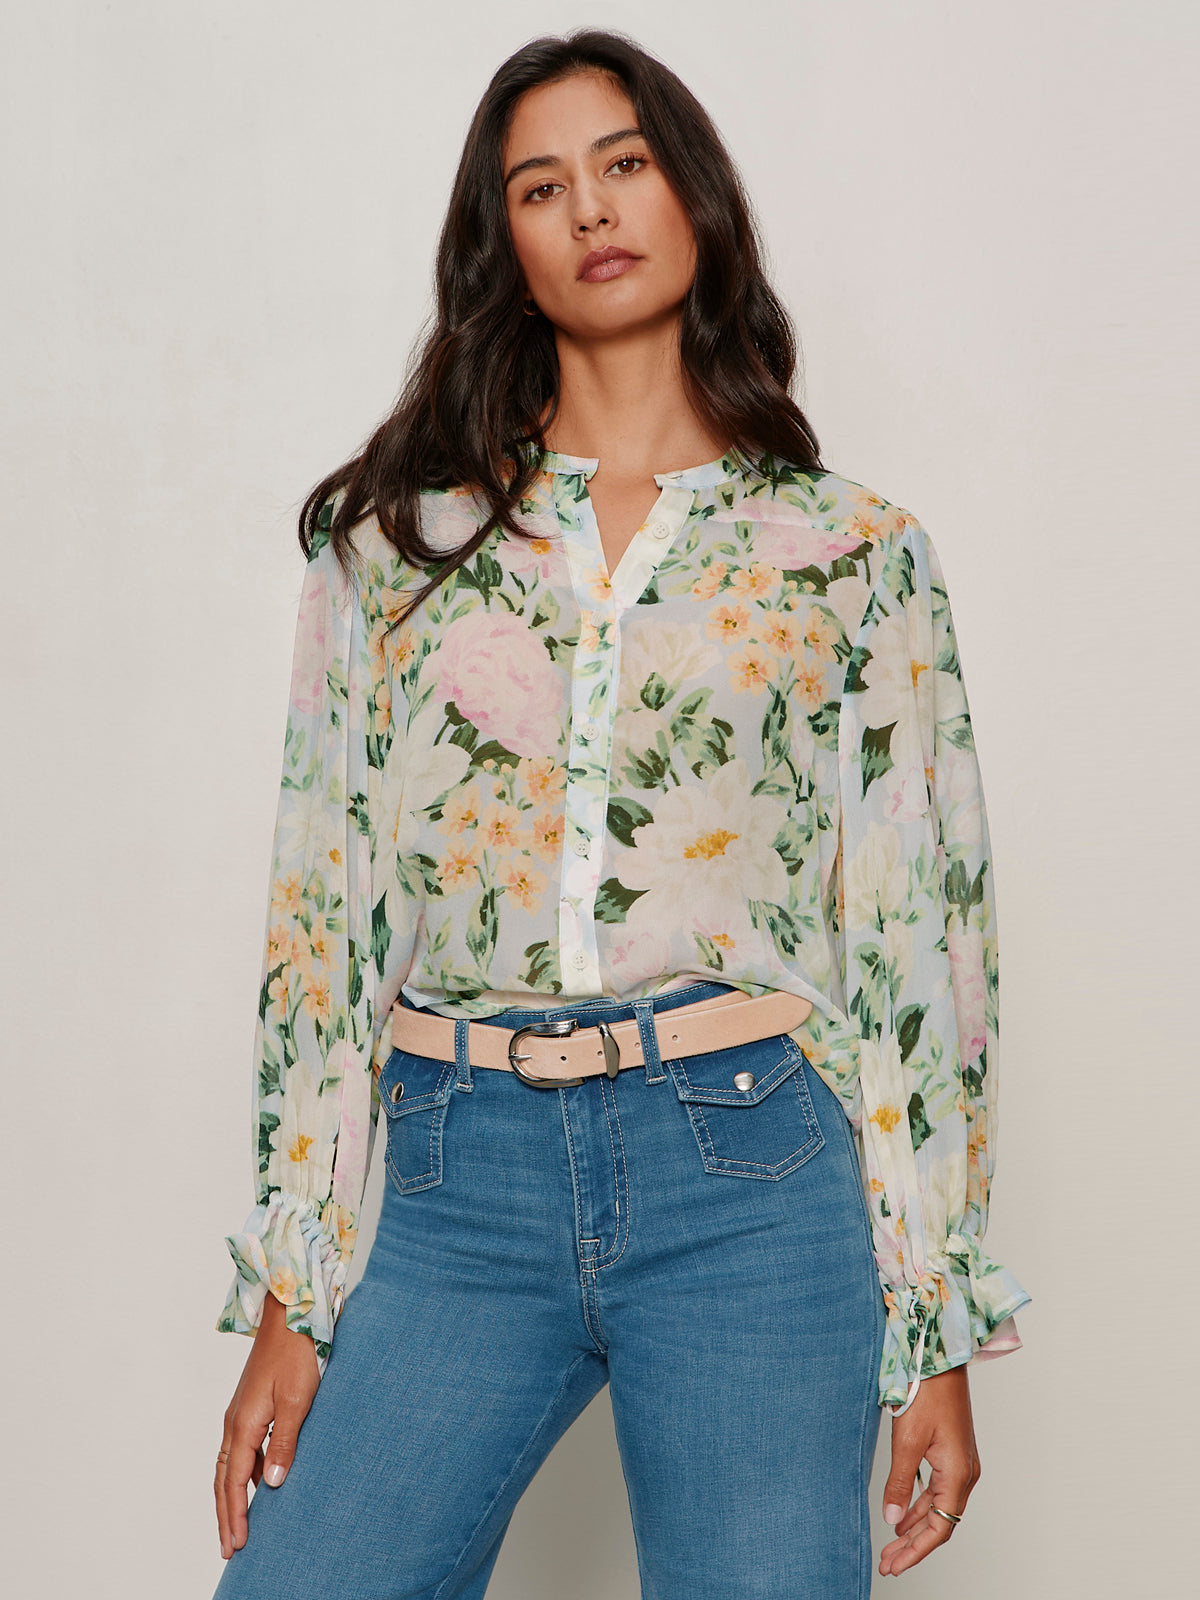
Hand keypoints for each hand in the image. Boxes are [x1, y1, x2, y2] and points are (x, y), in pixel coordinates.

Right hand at [215, 1294, 320, 1559]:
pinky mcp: (251, 1404)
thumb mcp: (297, 1400)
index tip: (237, 1544)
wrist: (291, 1314)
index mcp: (243, 1424)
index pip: (233, 1482)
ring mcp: (241, 1411)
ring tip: (237, 1523)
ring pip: (229, 1464)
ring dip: (231, 1495)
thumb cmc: (297, 1352)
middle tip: (228, 1548)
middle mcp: (235, 1421)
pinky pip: (240, 1448)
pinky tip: (257, 1480)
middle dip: (225, 1514)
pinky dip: (242, 1472)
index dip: (235, 1515)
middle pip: (223, 1478)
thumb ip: (284, 1443)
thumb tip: (269, 1485)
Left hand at [878, 1365, 979, 1576]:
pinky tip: (903, 1514)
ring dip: (915, 1527)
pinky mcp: (952, 1452)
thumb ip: (900, 1481)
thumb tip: (892, 1517)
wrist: (939, 1357)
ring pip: (938, 1507)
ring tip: (891, 1545)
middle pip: (940, 1522)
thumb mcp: (907, 1439)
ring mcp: (960, 1463)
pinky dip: (919, 1506)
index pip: (940, 1528)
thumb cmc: (927, 1391)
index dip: (916, 1551)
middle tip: (887, 1562)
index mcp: (958, 1474)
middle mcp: (965, 1473)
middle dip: (913, 1545)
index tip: (894, 1564)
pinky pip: (937, 1490)